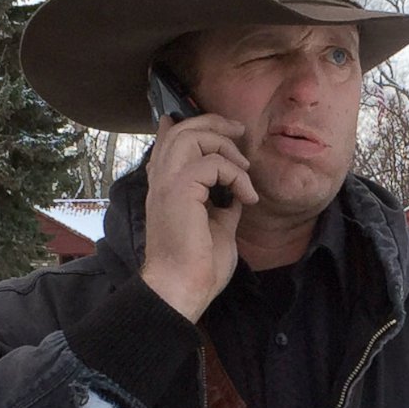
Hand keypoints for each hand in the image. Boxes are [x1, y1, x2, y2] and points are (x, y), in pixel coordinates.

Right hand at [139, 111, 257, 321]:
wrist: (182, 288)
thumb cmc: (197, 266)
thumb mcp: (217, 227)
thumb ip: (222, 204)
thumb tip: (237, 192)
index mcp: (166, 188)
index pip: (167, 143)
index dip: (181, 125)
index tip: (201, 119)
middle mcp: (161, 181)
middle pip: (181, 130)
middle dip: (213, 124)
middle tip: (239, 130)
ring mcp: (167, 183)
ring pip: (191, 136)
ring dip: (224, 144)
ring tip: (245, 167)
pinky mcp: (179, 189)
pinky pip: (212, 163)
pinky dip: (236, 175)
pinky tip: (247, 197)